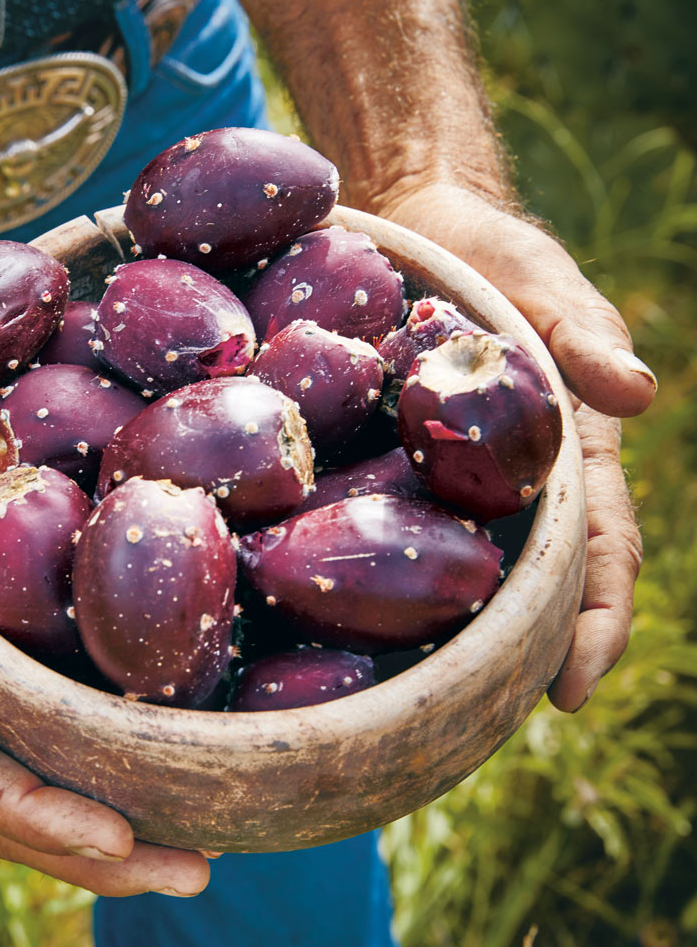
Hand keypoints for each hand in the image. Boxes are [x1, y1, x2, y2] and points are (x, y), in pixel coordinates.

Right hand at [0, 399, 209, 897]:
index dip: (42, 818)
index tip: (123, 840)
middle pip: (3, 807)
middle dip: (94, 851)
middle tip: (192, 875)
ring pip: (22, 773)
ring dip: (99, 813)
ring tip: (191, 845)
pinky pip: (28, 716)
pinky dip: (83, 746)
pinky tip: (146, 753)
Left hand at [379, 183, 652, 710]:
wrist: (414, 220)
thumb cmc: (496, 253)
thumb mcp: (544, 284)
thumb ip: (584, 335)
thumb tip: (637, 393)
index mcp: (564, 460)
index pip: (598, 557)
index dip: (596, 626)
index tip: (573, 691)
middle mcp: (502, 487)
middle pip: (519, 589)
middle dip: (507, 659)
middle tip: (471, 726)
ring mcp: (436, 483)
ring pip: (442, 573)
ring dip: (430, 637)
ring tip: (392, 703)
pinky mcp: (375, 462)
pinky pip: (370, 523)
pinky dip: (356, 571)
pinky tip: (309, 615)